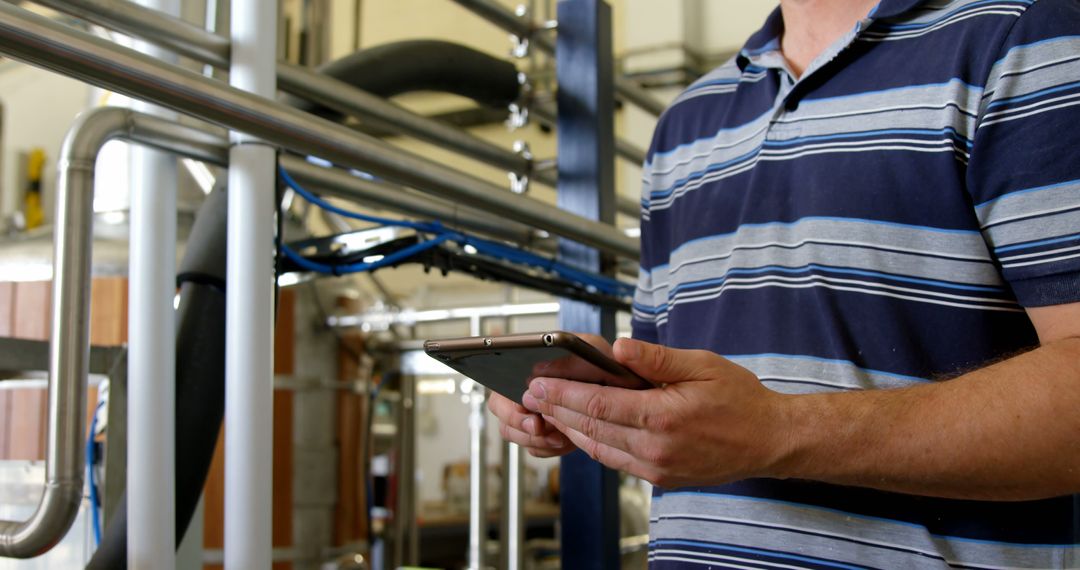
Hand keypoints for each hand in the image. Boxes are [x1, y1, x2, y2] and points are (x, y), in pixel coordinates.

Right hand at [486, 333, 616, 457]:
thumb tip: (539, 369)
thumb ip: (570, 358)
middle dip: (519, 426)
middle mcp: (524, 387)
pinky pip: (534, 448)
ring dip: (535, 439)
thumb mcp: (592, 351)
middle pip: (501, 411)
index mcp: (528, 364)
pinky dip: (547, 448)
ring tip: (559, 437)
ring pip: (515, 433)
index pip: (501, 384)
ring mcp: (532, 411)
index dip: (509, 403)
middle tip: (540, 428)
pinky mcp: (542, 432)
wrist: (620, 388)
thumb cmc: (602, 361)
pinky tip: (564, 441)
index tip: (528, 412)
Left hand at [522, 337, 793, 487]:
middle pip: (591, 427)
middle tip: (530, 395)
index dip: (562, 394)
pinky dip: (594, 444)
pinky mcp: (661, 479)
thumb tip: (617, 348)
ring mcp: (657, 468)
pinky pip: (616, 461)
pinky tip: (581, 430)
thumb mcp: (702, 365)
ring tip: (546, 411)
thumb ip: (656, 358)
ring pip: (599, 448)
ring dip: (569, 429)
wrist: (769, 440)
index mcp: (663, 416)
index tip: (537, 384)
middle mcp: (656, 447)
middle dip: (556, 410)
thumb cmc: (739, 398)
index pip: (598, 404)